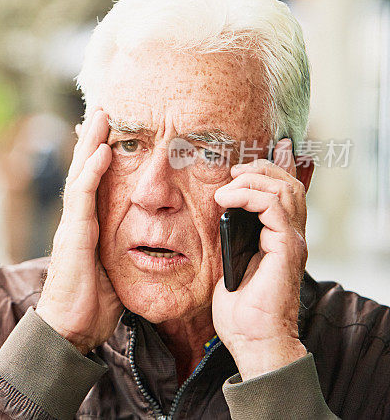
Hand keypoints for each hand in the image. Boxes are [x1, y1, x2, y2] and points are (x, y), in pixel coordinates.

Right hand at [35, 108, 123, 354]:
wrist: (69, 329)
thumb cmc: (92, 306)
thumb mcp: (116, 273)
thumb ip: (126, 254)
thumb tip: (149, 250)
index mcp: (87, 227)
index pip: (93, 184)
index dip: (99, 157)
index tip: (110, 133)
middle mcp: (77, 220)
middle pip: (84, 171)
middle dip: (93, 139)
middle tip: (103, 111)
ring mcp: (72, 225)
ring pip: (80, 175)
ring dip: (90, 144)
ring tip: (100, 117)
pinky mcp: (73, 234)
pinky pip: (82, 196)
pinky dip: (91, 172)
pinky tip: (100, 152)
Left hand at [212, 138, 308, 379]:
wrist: (251, 338)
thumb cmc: (239, 308)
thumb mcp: (227, 261)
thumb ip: (229, 236)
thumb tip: (214, 212)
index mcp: (278, 236)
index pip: (283, 190)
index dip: (265, 170)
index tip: (235, 169)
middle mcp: (290, 235)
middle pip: (288, 182)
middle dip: (259, 168)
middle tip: (231, 174)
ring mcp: (291, 242)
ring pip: (285, 189)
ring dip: (252, 180)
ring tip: (225, 190)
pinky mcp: (287, 250)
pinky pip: (275, 207)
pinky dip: (250, 196)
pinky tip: (226, 200)